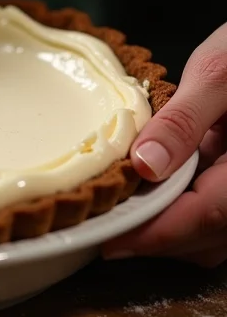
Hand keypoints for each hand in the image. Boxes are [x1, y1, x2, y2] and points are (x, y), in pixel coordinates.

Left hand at [103, 23, 226, 267]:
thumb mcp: (217, 74)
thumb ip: (183, 120)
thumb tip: (146, 165)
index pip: (208, 215)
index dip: (157, 235)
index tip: (110, 242)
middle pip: (209, 237)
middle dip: (155, 239)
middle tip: (101, 228)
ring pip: (214, 236)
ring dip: (168, 232)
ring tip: (117, 214)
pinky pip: (215, 216)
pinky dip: (181, 215)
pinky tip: (146, 195)